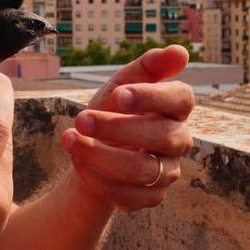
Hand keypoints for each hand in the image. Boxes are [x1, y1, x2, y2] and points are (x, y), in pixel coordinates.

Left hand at [60, 45, 193, 212]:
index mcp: (176, 107)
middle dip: (117, 127)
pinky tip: (79, 163)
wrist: (94, 147)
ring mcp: (168, 171)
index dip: (152, 97)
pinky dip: (98, 178)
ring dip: (100, 155)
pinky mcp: (152, 197)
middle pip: (161, 136)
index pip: (181, 99)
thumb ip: (149, 66)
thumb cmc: (113, 109)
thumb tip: (180, 51)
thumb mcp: (123, 82)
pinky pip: (130, 195)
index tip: (118, 94)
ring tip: (69, 139)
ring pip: (142, 170)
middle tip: (81, 119)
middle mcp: (179, 140)